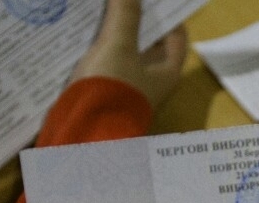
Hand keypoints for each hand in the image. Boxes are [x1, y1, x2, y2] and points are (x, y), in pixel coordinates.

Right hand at [70, 0, 187, 108]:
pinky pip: (105, 61)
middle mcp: (152, 80)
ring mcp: (128, 86)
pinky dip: (97, 44)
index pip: (177, 36)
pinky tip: (81, 27)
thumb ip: (126, 13)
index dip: (168, 13)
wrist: (85, 133)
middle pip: (148, 41)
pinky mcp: (105, 90)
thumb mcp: (119, 45)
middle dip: (135, 16)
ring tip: (100, 4)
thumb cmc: (112, 88)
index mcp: (167, 71)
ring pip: (124, 49)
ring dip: (113, 28)